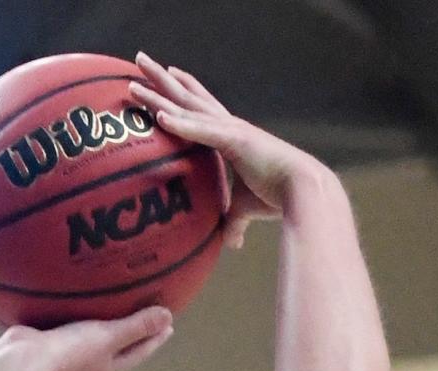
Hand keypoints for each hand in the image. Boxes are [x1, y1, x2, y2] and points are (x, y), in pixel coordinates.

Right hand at [1, 305, 174, 370]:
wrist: (23, 362)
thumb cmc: (69, 352)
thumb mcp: (108, 337)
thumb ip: (136, 326)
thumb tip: (168, 317)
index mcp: (110, 367)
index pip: (140, 350)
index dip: (155, 336)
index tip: (169, 323)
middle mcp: (93, 364)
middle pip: (121, 344)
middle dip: (135, 330)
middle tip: (149, 312)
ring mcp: (72, 354)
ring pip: (97, 334)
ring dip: (108, 321)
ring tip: (116, 302)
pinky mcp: (54, 341)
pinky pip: (75, 324)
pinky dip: (83, 313)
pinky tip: (79, 299)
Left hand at [129, 51, 323, 249]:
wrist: (302, 191)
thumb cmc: (277, 198)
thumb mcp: (247, 209)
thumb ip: (234, 222)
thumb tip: (231, 242)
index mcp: (232, 136)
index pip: (202, 109)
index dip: (185, 91)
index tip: (169, 75)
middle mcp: (230, 125)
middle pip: (188, 97)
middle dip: (163, 79)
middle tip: (140, 60)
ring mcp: (231, 129)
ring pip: (188, 107)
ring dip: (160, 92)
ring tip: (135, 78)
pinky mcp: (236, 140)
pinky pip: (201, 131)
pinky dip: (180, 124)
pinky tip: (159, 115)